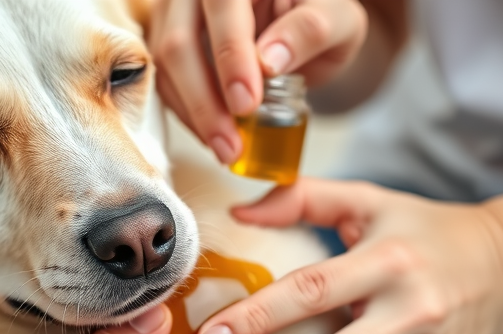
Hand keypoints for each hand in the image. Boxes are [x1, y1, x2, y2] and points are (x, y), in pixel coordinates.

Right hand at [148, 0, 366, 162]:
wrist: (302, 26)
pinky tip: (216, 135)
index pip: (224, 6)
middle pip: (179, 41)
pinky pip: (165, 81)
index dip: (231, 56)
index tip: (247, 104)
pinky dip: (188, 113)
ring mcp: (175, 11)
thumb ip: (310, 30)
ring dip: (194, 114)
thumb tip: (269, 61)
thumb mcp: (338, 20)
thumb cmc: (320, 17)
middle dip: (204, 101)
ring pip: (165, 66)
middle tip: (231, 145)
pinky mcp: (166, 40)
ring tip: (227, 149)